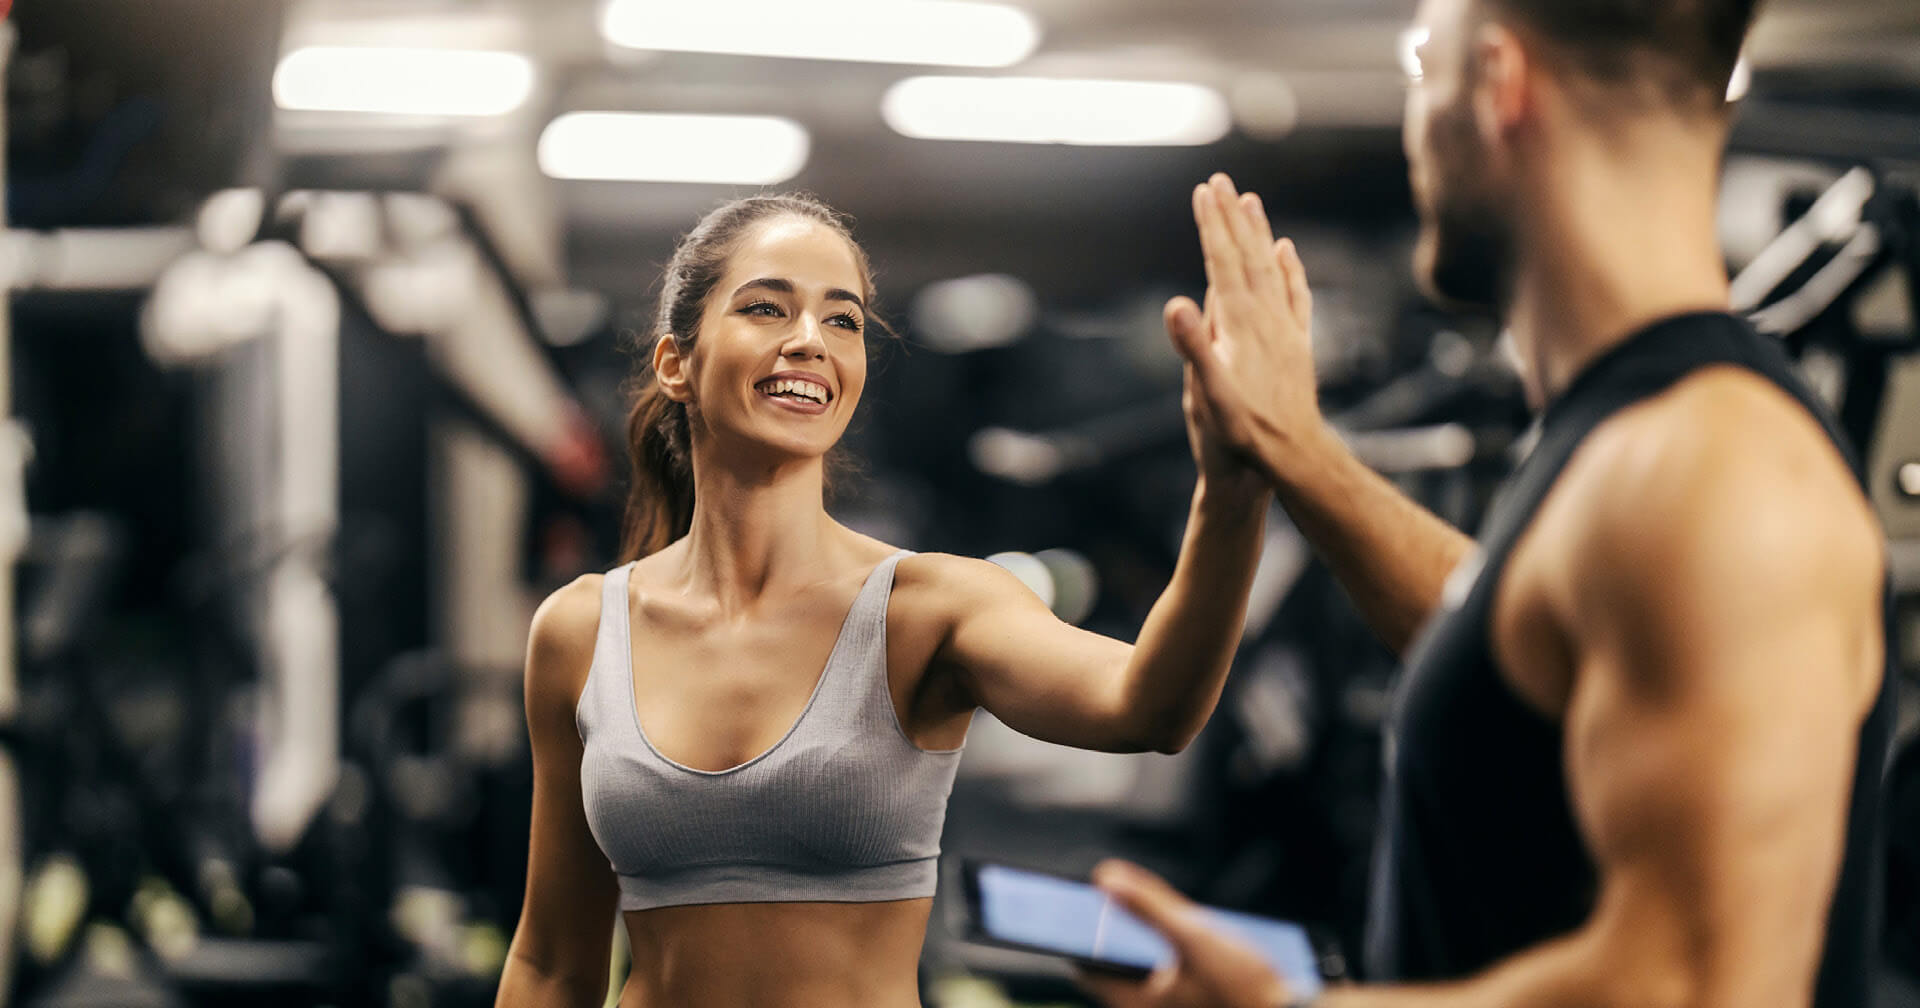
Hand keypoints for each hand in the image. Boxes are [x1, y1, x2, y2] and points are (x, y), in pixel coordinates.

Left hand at [1079, 860, 1295, 1007]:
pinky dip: (1170, 960)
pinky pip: (1169, 984)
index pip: (1085, 968)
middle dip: (1114, 935)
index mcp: (1136, 1002)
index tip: (1068, 905)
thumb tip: (1105, 879)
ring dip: (1145, 946)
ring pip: (1144, 975)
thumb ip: (1149, 905)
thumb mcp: (1195, 935)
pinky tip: (1195, 941)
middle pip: (1114, 968)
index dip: (1074, 934)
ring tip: (1162, 917)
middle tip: (1116, 901)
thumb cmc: (1247, 989)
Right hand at [1165, 174, 1321, 483]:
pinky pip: (1294, 294)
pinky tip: (1286, 251)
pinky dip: (1289, 268)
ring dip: (1259, 233)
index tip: (1204, 191)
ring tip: (1251, 201)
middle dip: (1232, 217)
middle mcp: (1267, 319)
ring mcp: (1285, 329)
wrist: (1291, 457)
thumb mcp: (1208, 393)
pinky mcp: (1297, 344)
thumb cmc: (1241, 432)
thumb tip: (1175, 303)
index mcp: (1241, 324)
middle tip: (1221, 181)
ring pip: (1272, 268)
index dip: (1212, 226)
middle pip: (1248, 256)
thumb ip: (1192, 346)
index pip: (1223, 262)